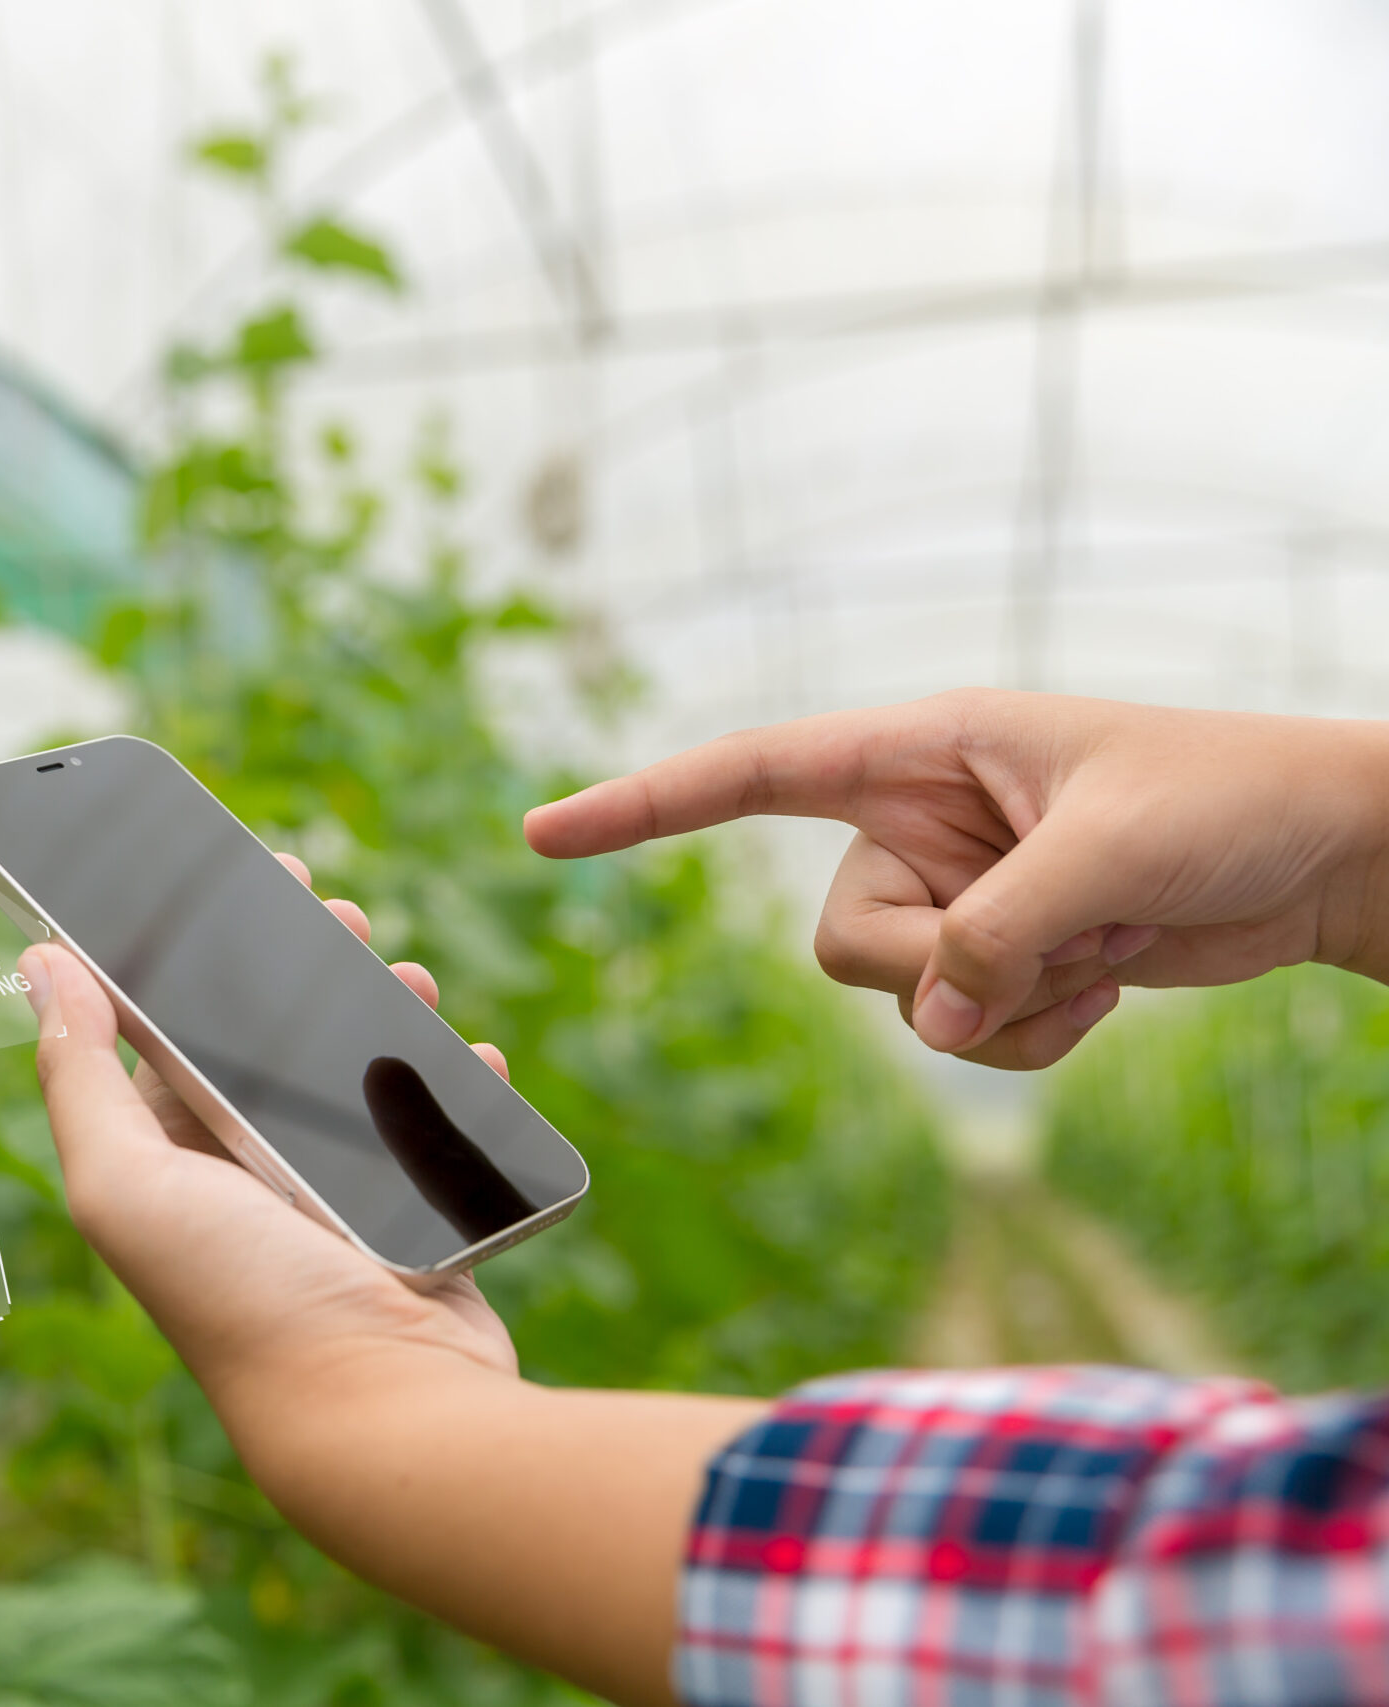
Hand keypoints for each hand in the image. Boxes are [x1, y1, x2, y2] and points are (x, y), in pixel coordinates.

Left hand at [19, 853, 761, 1705]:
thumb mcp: (125, 1184)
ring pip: (354, 1071)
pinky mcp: (415, 1217)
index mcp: (166, 1159)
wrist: (380, 1411)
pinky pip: (434, 1126)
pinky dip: (453, 1080)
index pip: (167, 1028)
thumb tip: (38, 966)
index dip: (190, 951)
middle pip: (267, 1038)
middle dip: (300, 964)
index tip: (235, 881)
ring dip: (381, 1006)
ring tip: (407, 971)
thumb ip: (77, 1076)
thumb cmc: (241, 1301)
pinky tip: (466, 1048)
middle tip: (338, 912)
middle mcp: (241, 1176)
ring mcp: (333, 1197)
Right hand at [524, 689, 1388, 1067]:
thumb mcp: (1109, 850)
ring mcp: (959, 895)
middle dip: (937, 968)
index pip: (748, 771)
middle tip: (1053, 934)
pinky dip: (1035, 1036)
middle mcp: (921, 821)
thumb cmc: (1232, 799)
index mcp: (919, 746)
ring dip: (1006, 1006)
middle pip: (840, 939)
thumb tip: (935, 1015)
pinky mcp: (1004, 957)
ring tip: (1104, 949)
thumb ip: (998, 933)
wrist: (1330, 852)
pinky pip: (964, 1035)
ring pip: (901, 1000)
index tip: (542, 834)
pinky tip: (1110, 983)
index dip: (639, 805)